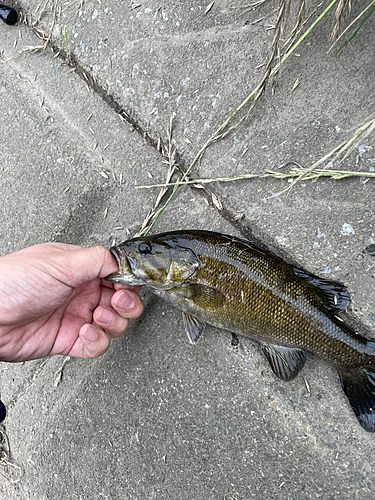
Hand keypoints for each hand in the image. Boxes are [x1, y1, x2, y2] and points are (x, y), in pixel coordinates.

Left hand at [0, 243, 142, 361]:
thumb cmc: (13, 282)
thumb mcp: (60, 263)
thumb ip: (97, 259)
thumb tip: (122, 260)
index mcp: (81, 270)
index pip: (118, 275)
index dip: (128, 282)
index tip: (127, 286)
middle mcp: (82, 293)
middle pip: (123, 300)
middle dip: (127, 303)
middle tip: (117, 302)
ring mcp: (77, 316)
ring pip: (115, 324)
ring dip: (112, 322)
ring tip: (96, 317)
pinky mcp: (70, 340)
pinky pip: (97, 345)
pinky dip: (97, 341)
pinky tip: (84, 332)